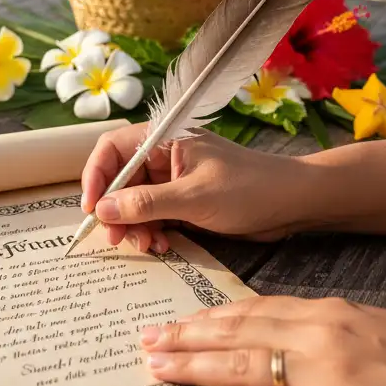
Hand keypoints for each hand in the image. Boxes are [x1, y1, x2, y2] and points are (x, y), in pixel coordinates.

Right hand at [80, 123, 314, 251]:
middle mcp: (163, 156)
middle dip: (115, 210)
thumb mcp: (194, 198)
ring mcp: (173, 179)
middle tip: (116, 240)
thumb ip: (145, 204)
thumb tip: (101, 211)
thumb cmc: (249, 189)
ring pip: (134, 202)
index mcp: (163, 139)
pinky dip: (152, 231)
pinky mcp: (183, 200)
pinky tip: (161, 245)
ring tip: (147, 245)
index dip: (95, 178)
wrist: (294, 204)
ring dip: (135, 226)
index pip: (112, 150)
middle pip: (120, 180)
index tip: (91, 210)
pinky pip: (153, 215)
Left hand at [143, 296, 385, 385]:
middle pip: (236, 331)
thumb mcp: (376, 328)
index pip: (252, 310)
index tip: (176, 320)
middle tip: (145, 339)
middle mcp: (318, 335)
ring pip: (241, 365)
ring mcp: (325, 375)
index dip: (208, 316)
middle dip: (186, 336)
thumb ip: (327, 327)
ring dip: (191, 366)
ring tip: (153, 367)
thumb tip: (284, 330)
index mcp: (328, 312)